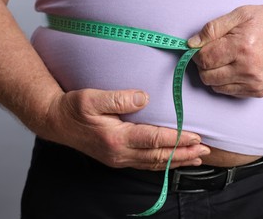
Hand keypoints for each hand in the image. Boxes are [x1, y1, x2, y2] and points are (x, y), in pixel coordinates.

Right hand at [41, 89, 209, 169]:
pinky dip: (163, 164)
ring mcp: (119, 159)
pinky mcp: (118, 159)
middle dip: (184, 154)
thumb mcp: (91, 98)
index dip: (177, 138)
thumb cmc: (74, 109)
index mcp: (116, 138)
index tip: (196, 136)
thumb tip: (144, 97)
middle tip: (206, 151)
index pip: (153, 139)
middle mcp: (120, 153)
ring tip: (197, 158)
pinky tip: (173, 161)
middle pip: (159, 156)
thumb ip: (119, 98)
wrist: (57, 122)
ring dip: (177, 161)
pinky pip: (146, 164)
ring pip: (155, 163)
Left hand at [188, 5, 262, 97]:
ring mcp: (254, 83)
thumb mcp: (241, 14)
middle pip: (207, 76)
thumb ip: (213, 28)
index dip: (197, 53)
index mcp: (242, 46)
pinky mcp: (258, 91)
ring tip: (225, 60)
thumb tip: (191, 43)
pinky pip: (229, 92)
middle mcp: (248, 68)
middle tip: (213, 53)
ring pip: (216, 86)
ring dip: (214, 74)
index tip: (200, 47)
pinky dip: (226, 81)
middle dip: (204, 64)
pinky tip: (235, 68)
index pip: (204, 58)